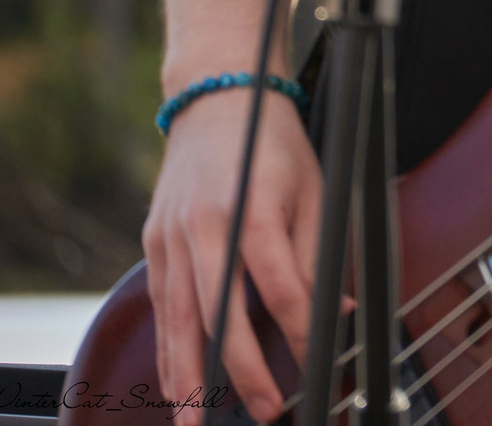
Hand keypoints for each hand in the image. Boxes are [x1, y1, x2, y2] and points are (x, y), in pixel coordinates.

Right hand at [143, 86, 321, 420]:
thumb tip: (336, 312)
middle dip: (240, 372)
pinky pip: (160, 305)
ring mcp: (172, 235)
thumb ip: (317, 255)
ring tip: (194, 421)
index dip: (300, 332)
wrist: (216, 97)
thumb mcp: (312, 189)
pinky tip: (174, 382)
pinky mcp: (154, 241)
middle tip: (262, 411)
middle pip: (221, 314)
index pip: (281, 287)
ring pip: (178, 319)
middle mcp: (206, 226)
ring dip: (187, 376)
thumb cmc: (274, 145)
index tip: (318, 365)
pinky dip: (166, 348)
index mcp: (255, 210)